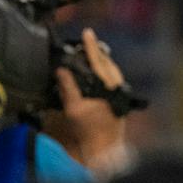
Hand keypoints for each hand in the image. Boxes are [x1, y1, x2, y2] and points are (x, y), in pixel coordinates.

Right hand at [47, 28, 129, 169]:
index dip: (91, 46)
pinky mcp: (120, 101)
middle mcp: (118, 88)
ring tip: (89, 56)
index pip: (99, 61)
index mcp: (108, 87)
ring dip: (101, 63)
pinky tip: (95, 75)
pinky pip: (112, 81)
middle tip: (85, 43)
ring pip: (112, 72)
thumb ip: (68, 87)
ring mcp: (121, 94)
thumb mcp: (73, 108)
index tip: (87, 32)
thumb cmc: (89, 131)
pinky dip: (103, 74)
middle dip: (96, 52)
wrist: (105, 150)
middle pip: (108, 63)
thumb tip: (61, 70)